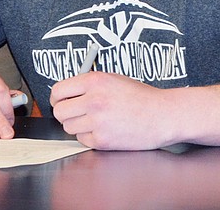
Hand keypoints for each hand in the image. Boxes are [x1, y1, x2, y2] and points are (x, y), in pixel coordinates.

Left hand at [49, 71, 175, 149]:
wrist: (163, 115)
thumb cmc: (142, 97)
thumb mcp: (114, 79)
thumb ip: (89, 85)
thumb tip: (67, 93)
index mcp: (95, 81)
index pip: (58, 91)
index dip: (57, 98)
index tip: (60, 101)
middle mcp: (94, 100)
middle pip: (59, 112)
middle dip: (65, 113)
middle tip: (75, 113)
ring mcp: (98, 121)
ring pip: (69, 127)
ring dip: (78, 125)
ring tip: (94, 121)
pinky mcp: (103, 140)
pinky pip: (82, 140)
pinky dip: (89, 137)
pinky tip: (104, 129)